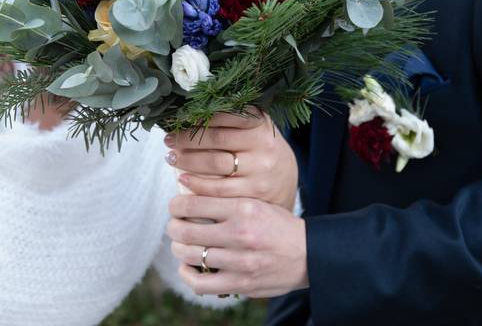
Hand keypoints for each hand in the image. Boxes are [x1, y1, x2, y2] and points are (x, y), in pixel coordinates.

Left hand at [164, 108, 297, 210]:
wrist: (286, 180)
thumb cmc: (260, 149)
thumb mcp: (255, 127)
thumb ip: (232, 119)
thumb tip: (190, 113)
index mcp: (260, 123)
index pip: (224, 115)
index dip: (198, 117)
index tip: (179, 119)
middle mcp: (262, 144)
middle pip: (216, 138)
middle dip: (187, 139)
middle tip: (169, 140)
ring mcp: (259, 170)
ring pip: (215, 164)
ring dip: (187, 160)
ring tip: (171, 158)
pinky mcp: (254, 192)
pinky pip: (219, 189)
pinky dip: (197, 184)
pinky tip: (183, 178)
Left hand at [167, 195, 307, 297]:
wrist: (308, 254)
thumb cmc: (278, 226)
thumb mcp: (257, 203)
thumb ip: (228, 201)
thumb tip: (190, 198)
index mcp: (243, 208)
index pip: (193, 204)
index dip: (175, 206)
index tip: (175, 207)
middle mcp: (240, 233)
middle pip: (185, 231)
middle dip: (173, 228)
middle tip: (175, 226)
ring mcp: (239, 261)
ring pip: (189, 256)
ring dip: (178, 249)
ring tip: (181, 245)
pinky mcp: (240, 283)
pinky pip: (200, 283)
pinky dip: (187, 275)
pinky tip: (188, 267)